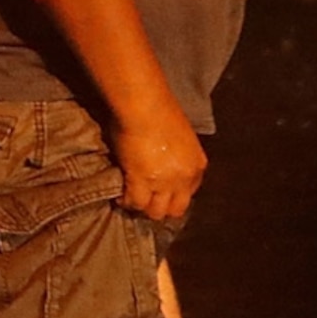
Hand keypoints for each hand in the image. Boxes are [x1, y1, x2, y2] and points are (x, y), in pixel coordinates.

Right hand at [112, 107, 206, 221]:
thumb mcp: (179, 137)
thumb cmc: (160, 111)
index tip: (158, 191)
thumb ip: (174, 155)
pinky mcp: (142, 182)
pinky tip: (119, 196)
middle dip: (160, 207)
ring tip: (130, 199)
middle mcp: (184, 178)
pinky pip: (135, 203)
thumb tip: (158, 162)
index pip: (188, 193)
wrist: (145, 106)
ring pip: (156, 212)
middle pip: (175, 209)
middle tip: (144, 200)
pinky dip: (126, 202)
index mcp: (197, 165)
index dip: (171, 194)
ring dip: (142, 206)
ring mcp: (165, 183)